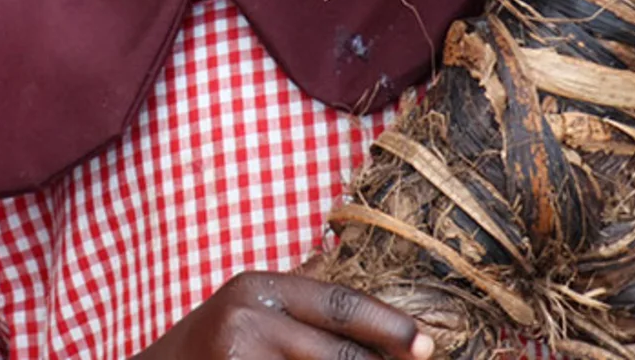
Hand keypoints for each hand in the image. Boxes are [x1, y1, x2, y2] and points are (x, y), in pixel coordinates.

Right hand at [135, 272, 433, 359]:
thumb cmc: (208, 347)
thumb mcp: (246, 308)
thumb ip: (297, 300)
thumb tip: (362, 282)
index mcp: (256, 287)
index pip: (338, 303)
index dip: (388, 325)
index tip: (426, 346)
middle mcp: (246, 319)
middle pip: (340, 354)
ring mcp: (238, 358)